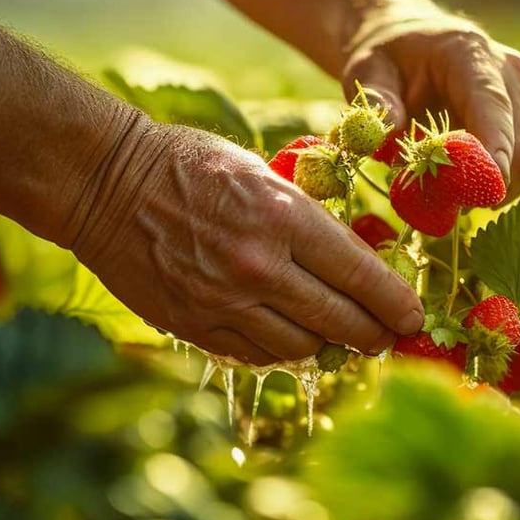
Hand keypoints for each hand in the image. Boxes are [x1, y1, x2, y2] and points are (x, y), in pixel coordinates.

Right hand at [70, 117, 424, 365]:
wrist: (105, 184)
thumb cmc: (189, 165)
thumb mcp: (260, 173)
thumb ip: (304, 219)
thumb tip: (349, 261)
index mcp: (283, 217)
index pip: (360, 274)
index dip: (396, 303)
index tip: (414, 317)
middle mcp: (260, 266)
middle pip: (339, 321)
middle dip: (374, 335)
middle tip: (388, 338)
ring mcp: (224, 302)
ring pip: (300, 347)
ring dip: (326, 345)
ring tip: (338, 337)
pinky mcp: (195, 325)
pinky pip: (255, 354)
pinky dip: (280, 349)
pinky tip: (289, 336)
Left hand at [342, 13, 519, 198]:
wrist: (413, 42)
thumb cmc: (390, 58)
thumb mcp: (368, 70)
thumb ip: (378, 100)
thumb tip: (388, 133)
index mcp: (472, 54)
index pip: (494, 109)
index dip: (493, 155)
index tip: (480, 194)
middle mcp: (513, 72)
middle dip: (485, 185)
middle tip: (442, 203)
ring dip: (488, 186)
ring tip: (445, 182)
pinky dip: (495, 180)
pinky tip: (464, 169)